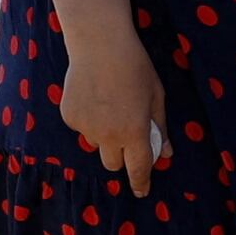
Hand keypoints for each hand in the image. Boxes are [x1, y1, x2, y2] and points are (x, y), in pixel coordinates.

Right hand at [55, 21, 170, 198]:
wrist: (100, 43)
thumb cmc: (135, 67)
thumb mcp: (156, 96)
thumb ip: (159, 127)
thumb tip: (165, 152)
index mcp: (134, 133)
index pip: (138, 169)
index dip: (141, 182)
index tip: (142, 191)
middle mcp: (109, 136)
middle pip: (113, 164)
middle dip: (121, 156)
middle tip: (125, 133)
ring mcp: (86, 127)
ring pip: (96, 143)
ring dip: (104, 134)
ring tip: (109, 103)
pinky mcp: (70, 116)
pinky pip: (82, 126)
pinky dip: (89, 118)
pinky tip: (93, 94)